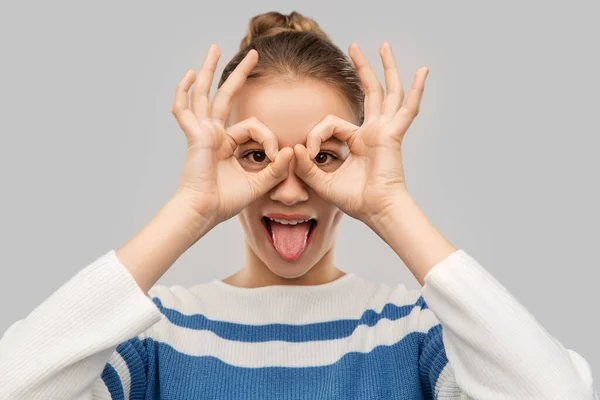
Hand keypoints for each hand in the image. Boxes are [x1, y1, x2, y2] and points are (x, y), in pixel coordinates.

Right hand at [172, 45, 292, 228]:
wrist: (206, 212)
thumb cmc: (226, 201)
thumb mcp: (259, 183)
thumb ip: (276, 169)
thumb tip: (293, 151)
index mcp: (227, 144)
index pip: (253, 126)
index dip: (269, 138)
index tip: (277, 157)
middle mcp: (213, 133)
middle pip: (225, 95)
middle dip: (240, 73)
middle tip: (254, 54)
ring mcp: (202, 132)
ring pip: (204, 93)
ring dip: (210, 70)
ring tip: (215, 48)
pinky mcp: (194, 135)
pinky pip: (184, 110)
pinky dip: (182, 92)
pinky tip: (187, 74)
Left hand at [293, 42, 428, 227]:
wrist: (376, 210)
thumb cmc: (354, 199)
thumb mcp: (322, 181)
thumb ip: (306, 165)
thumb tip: (294, 147)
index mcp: (358, 140)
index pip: (331, 122)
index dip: (316, 134)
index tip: (308, 152)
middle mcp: (373, 131)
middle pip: (370, 92)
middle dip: (362, 68)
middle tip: (354, 46)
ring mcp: (386, 130)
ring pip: (387, 92)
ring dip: (385, 68)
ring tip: (382, 45)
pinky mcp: (393, 134)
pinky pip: (408, 109)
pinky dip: (417, 90)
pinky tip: (424, 71)